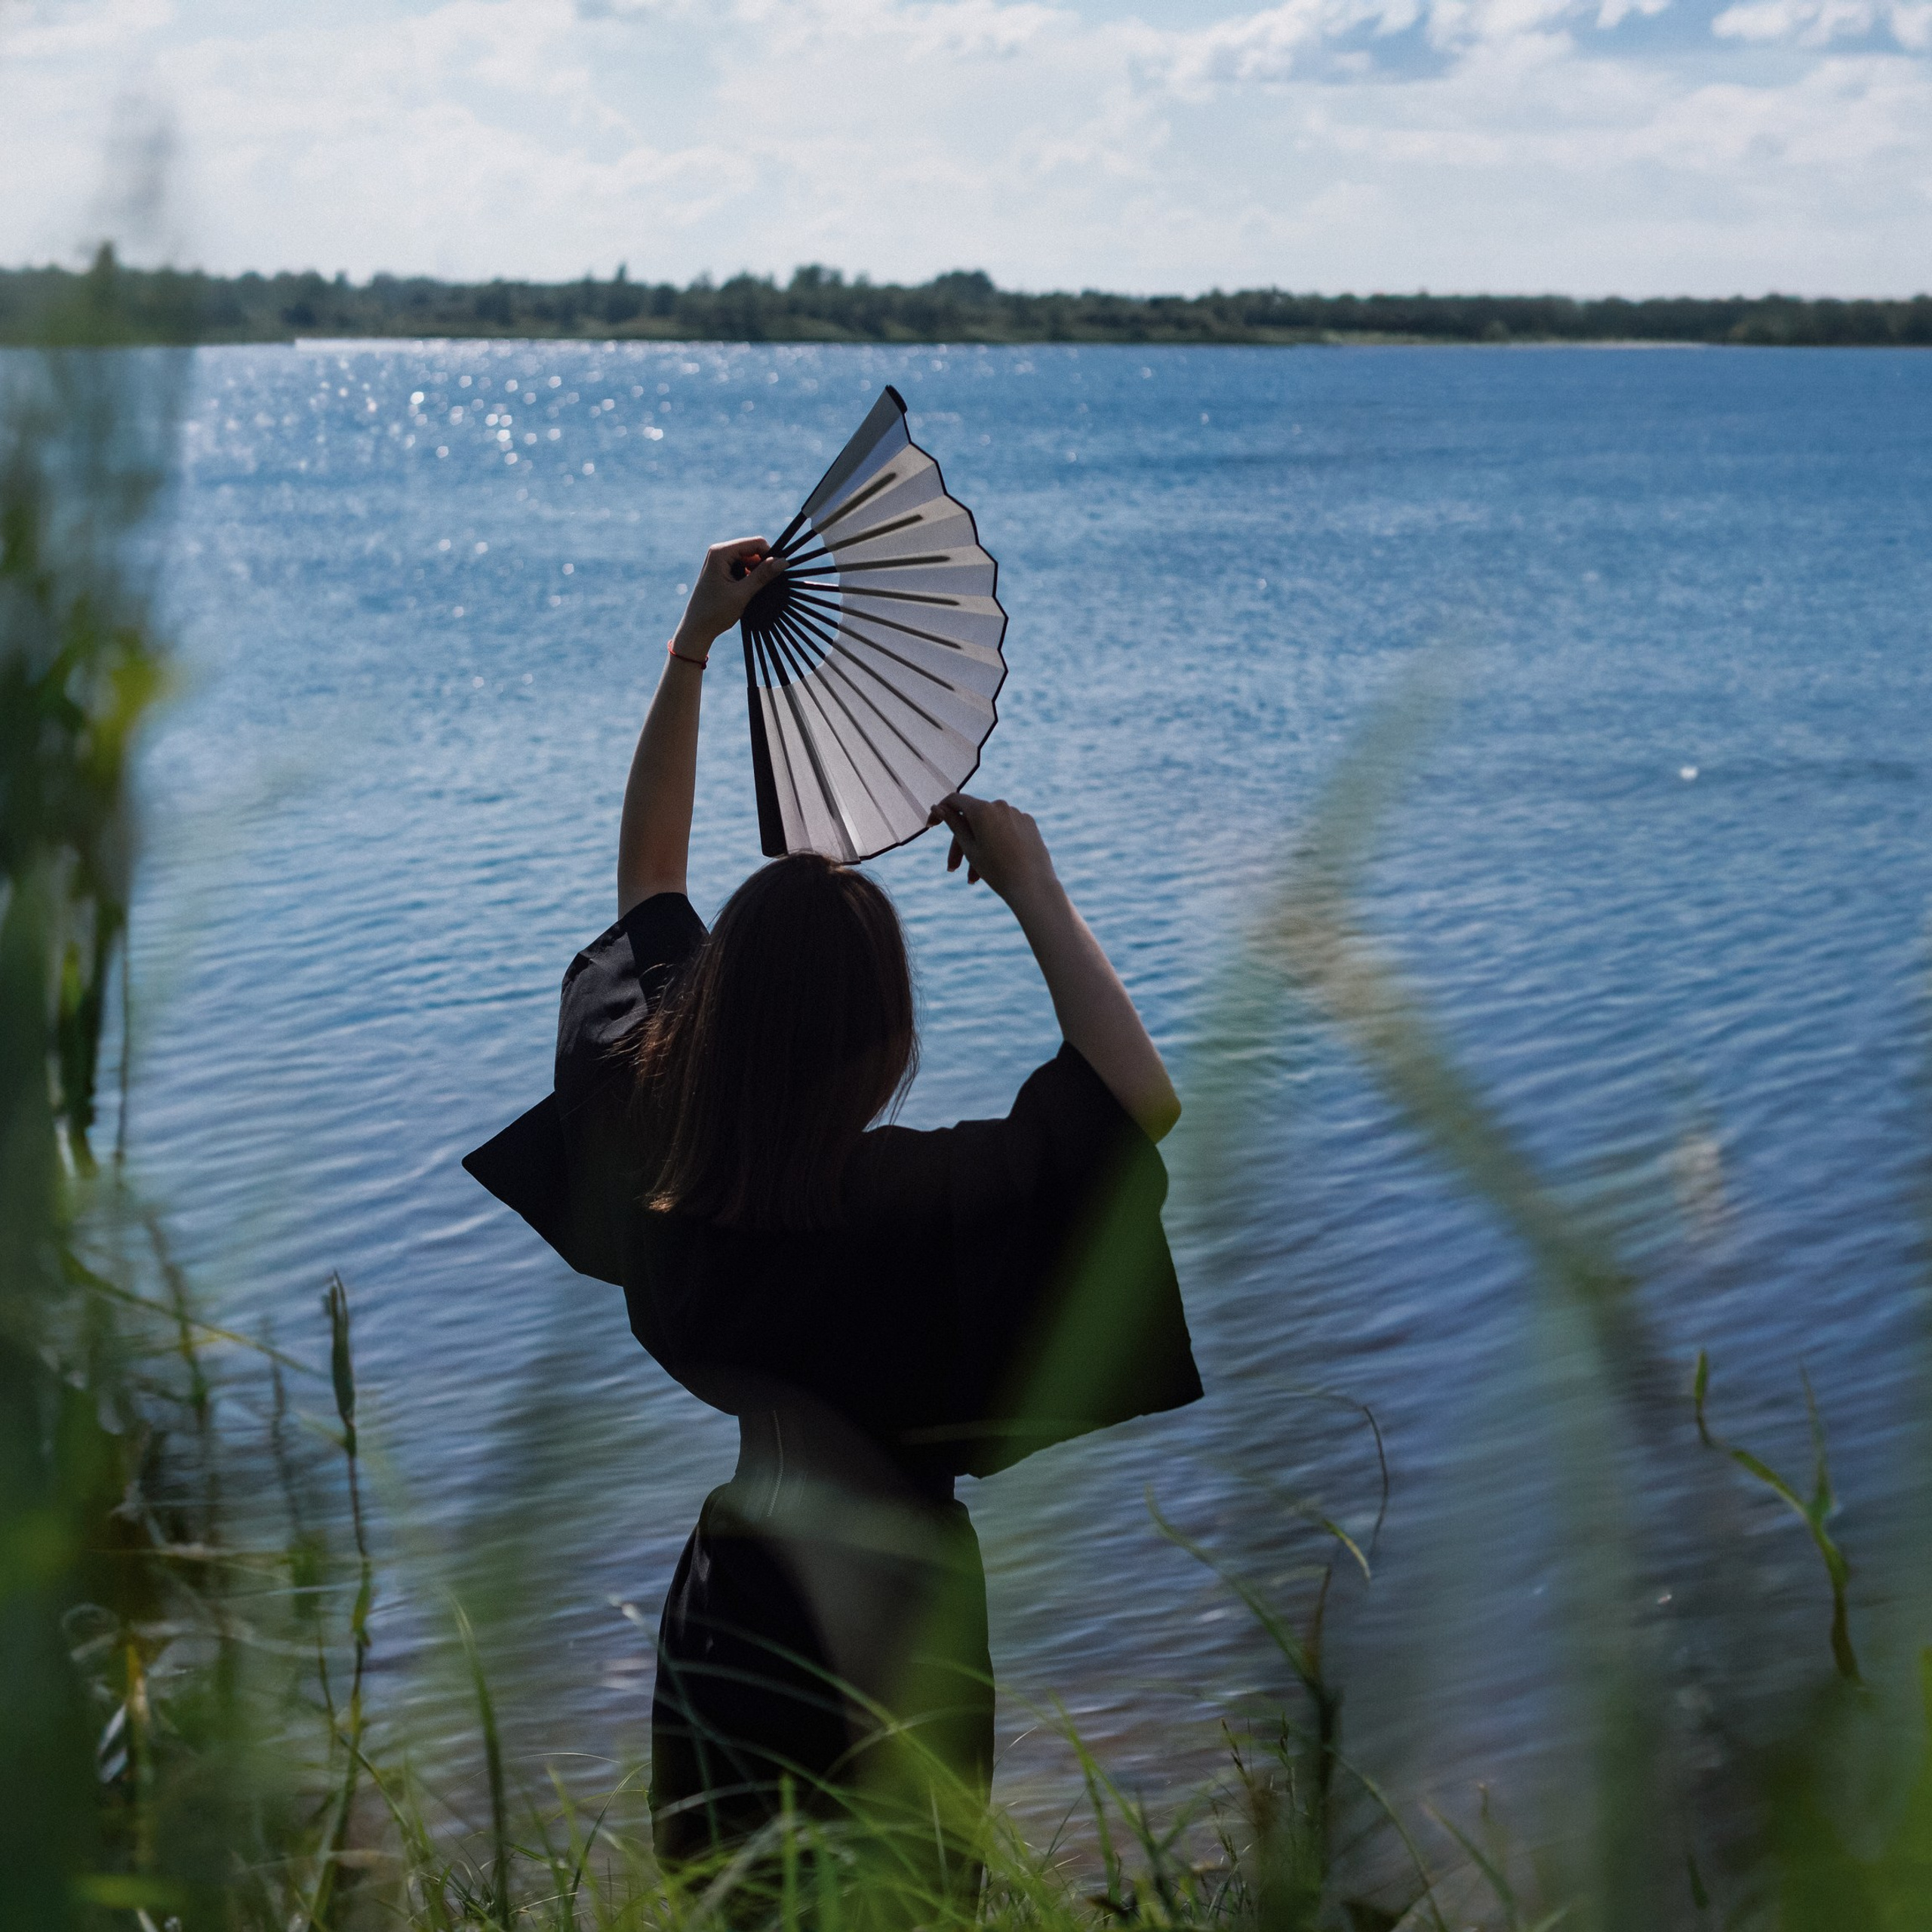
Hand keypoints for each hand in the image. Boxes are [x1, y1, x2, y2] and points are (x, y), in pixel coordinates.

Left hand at [672, 537, 783, 658]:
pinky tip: (748, 592)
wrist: (696, 628)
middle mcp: (719, 552)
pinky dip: (749, 578)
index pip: (755, 543)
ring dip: (756, 573)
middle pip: (752, 550)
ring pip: (749, 560)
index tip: (778, 573)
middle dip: (762, 565)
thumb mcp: (742, 594)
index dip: (769, 555)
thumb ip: (762, 576)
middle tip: (764, 586)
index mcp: (721, 552)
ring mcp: (719, 561)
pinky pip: (742, 567)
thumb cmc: (715, 612)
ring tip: (753, 592)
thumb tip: (783, 562)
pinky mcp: (721, 570)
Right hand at [929, 793, 1058, 909]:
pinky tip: (995, 865)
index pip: (954, 800)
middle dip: (960, 842)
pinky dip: (996, 844)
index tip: (931, 826)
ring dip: (978, 848)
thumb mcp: (969, 848)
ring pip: (989, 827)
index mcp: (982, 809)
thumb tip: (936, 807)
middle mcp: (1000, 805)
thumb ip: (953, 824)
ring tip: (974, 878)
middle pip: (972, 819)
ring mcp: (1016, 813)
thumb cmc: (997, 870)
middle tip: (953, 868)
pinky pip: (1005, 829)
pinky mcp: (1028, 823)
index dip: (941, 811)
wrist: (1032, 886)